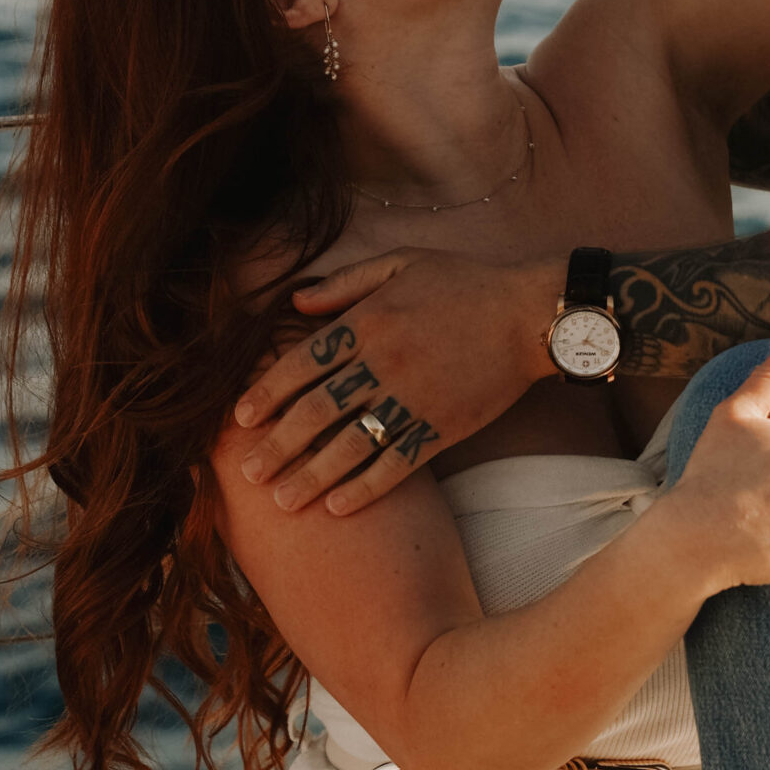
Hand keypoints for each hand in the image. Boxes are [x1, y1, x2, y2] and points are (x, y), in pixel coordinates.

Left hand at [232, 247, 560, 514]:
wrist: (528, 314)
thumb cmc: (465, 284)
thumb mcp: (403, 262)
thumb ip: (347, 281)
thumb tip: (294, 300)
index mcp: (369, 320)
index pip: (303, 362)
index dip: (267, 391)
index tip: (241, 416)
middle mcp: (383, 362)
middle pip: (317, 410)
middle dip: (278, 444)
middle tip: (247, 472)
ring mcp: (412, 398)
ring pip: (350, 445)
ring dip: (311, 476)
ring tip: (282, 500)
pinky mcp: (441, 427)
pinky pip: (395, 464)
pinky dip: (365, 488)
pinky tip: (338, 506)